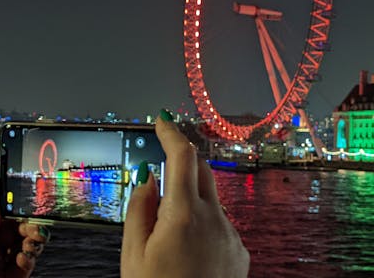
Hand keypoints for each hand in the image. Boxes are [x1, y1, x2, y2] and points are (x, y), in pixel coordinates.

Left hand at [0, 180, 49, 277]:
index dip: (11, 205)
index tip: (26, 204)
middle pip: (13, 225)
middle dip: (27, 225)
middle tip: (35, 228)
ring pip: (22, 243)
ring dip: (31, 241)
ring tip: (32, 244)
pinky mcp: (7, 276)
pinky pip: (25, 262)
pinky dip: (28, 259)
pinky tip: (24, 260)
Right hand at [121, 110, 249, 277]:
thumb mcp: (133, 254)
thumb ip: (139, 207)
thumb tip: (148, 176)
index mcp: (183, 216)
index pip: (180, 156)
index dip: (170, 132)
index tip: (162, 119)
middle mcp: (214, 219)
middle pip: (200, 170)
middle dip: (181, 161)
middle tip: (160, 167)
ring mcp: (231, 235)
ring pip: (209, 198)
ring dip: (189, 198)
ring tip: (169, 233)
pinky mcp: (240, 251)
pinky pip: (219, 222)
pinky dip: (203, 222)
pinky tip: (189, 251)